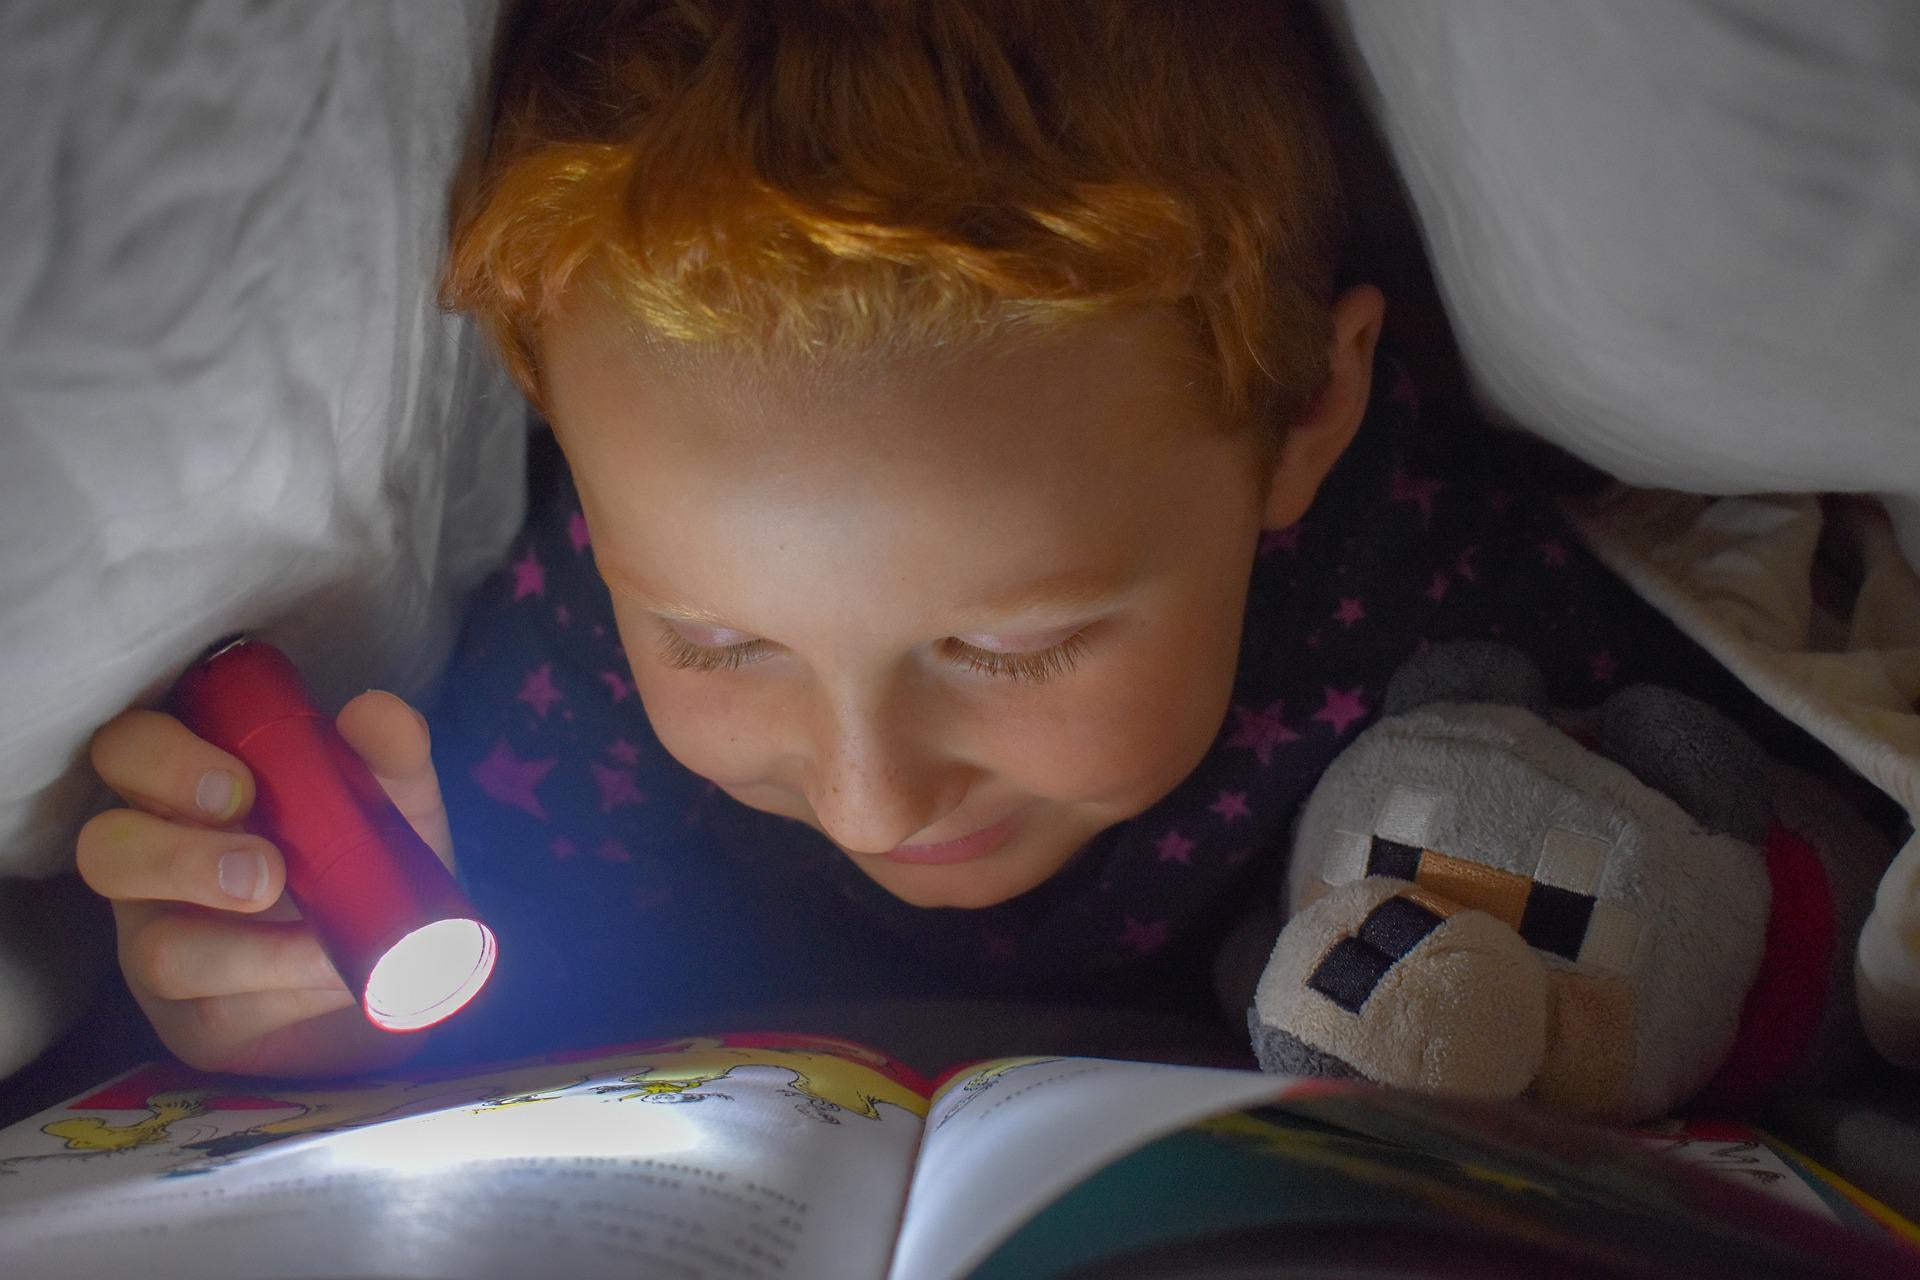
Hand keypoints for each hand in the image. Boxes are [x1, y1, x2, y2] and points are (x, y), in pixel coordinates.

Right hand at [79, 691, 453, 1076]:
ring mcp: (164, 946)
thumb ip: (390, 753)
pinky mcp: (194, 1020)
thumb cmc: (371, 862)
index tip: (242, 786)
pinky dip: (284, 991)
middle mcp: (157, 863)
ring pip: (154, 950)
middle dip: (179, 857)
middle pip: (104, 849)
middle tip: (268, 870)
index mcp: (188, 791)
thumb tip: (375, 713)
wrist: (404, 968)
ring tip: (321, 941)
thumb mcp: (395, 803)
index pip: (127, 751)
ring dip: (244, 947)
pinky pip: (214, 1012)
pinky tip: (333, 976)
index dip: (162, 762)